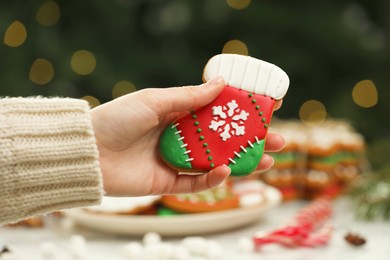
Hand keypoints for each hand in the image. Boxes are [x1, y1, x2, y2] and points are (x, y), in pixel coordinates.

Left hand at [91, 77, 284, 195]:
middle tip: (278, 140)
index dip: (242, 113)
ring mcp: (177, 161)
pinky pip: (197, 182)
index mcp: (179, 116)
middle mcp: (182, 138)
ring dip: (243, 162)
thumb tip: (222, 82)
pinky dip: (214, 178)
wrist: (89, 150)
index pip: (218, 115)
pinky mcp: (169, 182)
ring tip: (267, 160)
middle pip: (224, 141)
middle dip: (252, 142)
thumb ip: (190, 96)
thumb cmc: (119, 118)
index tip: (267, 108)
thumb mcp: (156, 100)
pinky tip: (227, 169)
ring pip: (217, 163)